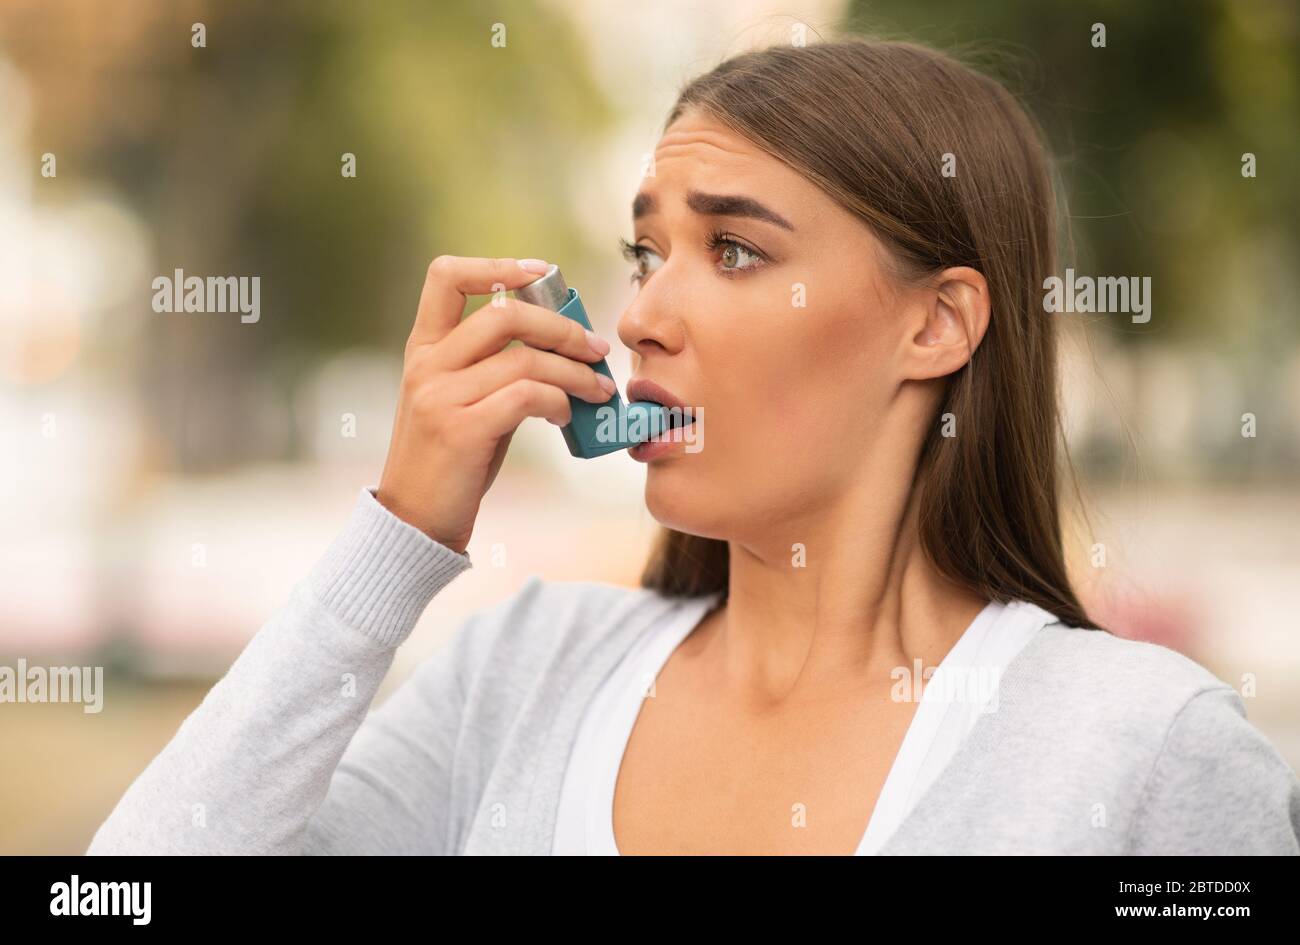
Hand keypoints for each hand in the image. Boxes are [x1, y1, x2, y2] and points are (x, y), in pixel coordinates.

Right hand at [376, 256, 613, 553]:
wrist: (415, 521)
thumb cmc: (451, 461)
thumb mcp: (463, 401)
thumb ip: (495, 368)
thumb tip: (561, 344)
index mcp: (423, 348)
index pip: (446, 276)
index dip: (497, 265)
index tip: (543, 272)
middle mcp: (427, 365)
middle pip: (504, 314)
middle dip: (562, 327)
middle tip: (596, 348)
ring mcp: (440, 396)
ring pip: (524, 359)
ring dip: (574, 372)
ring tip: (599, 389)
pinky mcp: (462, 430)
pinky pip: (527, 397)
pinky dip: (559, 401)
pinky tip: (567, 416)